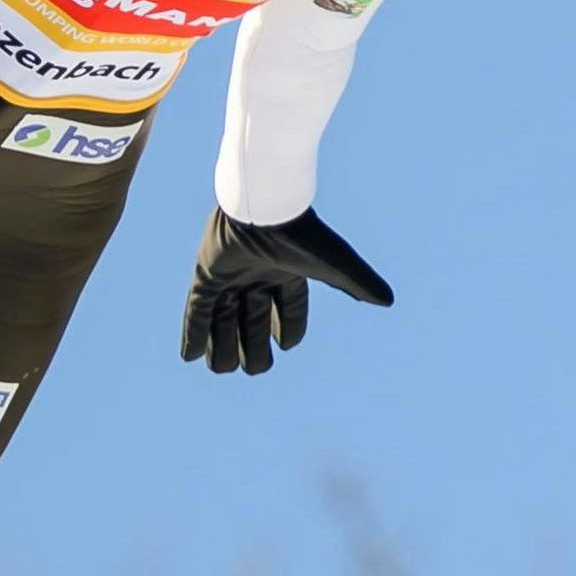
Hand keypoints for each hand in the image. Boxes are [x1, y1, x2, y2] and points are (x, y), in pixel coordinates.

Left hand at [179, 207, 394, 375]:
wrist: (262, 206)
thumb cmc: (299, 233)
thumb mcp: (333, 264)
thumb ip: (357, 283)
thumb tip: (388, 301)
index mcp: (288, 273)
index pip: (290, 309)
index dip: (290, 330)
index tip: (286, 347)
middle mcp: (258, 275)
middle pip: (254, 320)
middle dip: (253, 347)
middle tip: (256, 368)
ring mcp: (231, 275)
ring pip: (223, 318)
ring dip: (222, 345)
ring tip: (221, 370)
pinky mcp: (206, 273)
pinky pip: (196, 308)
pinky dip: (192, 332)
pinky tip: (187, 357)